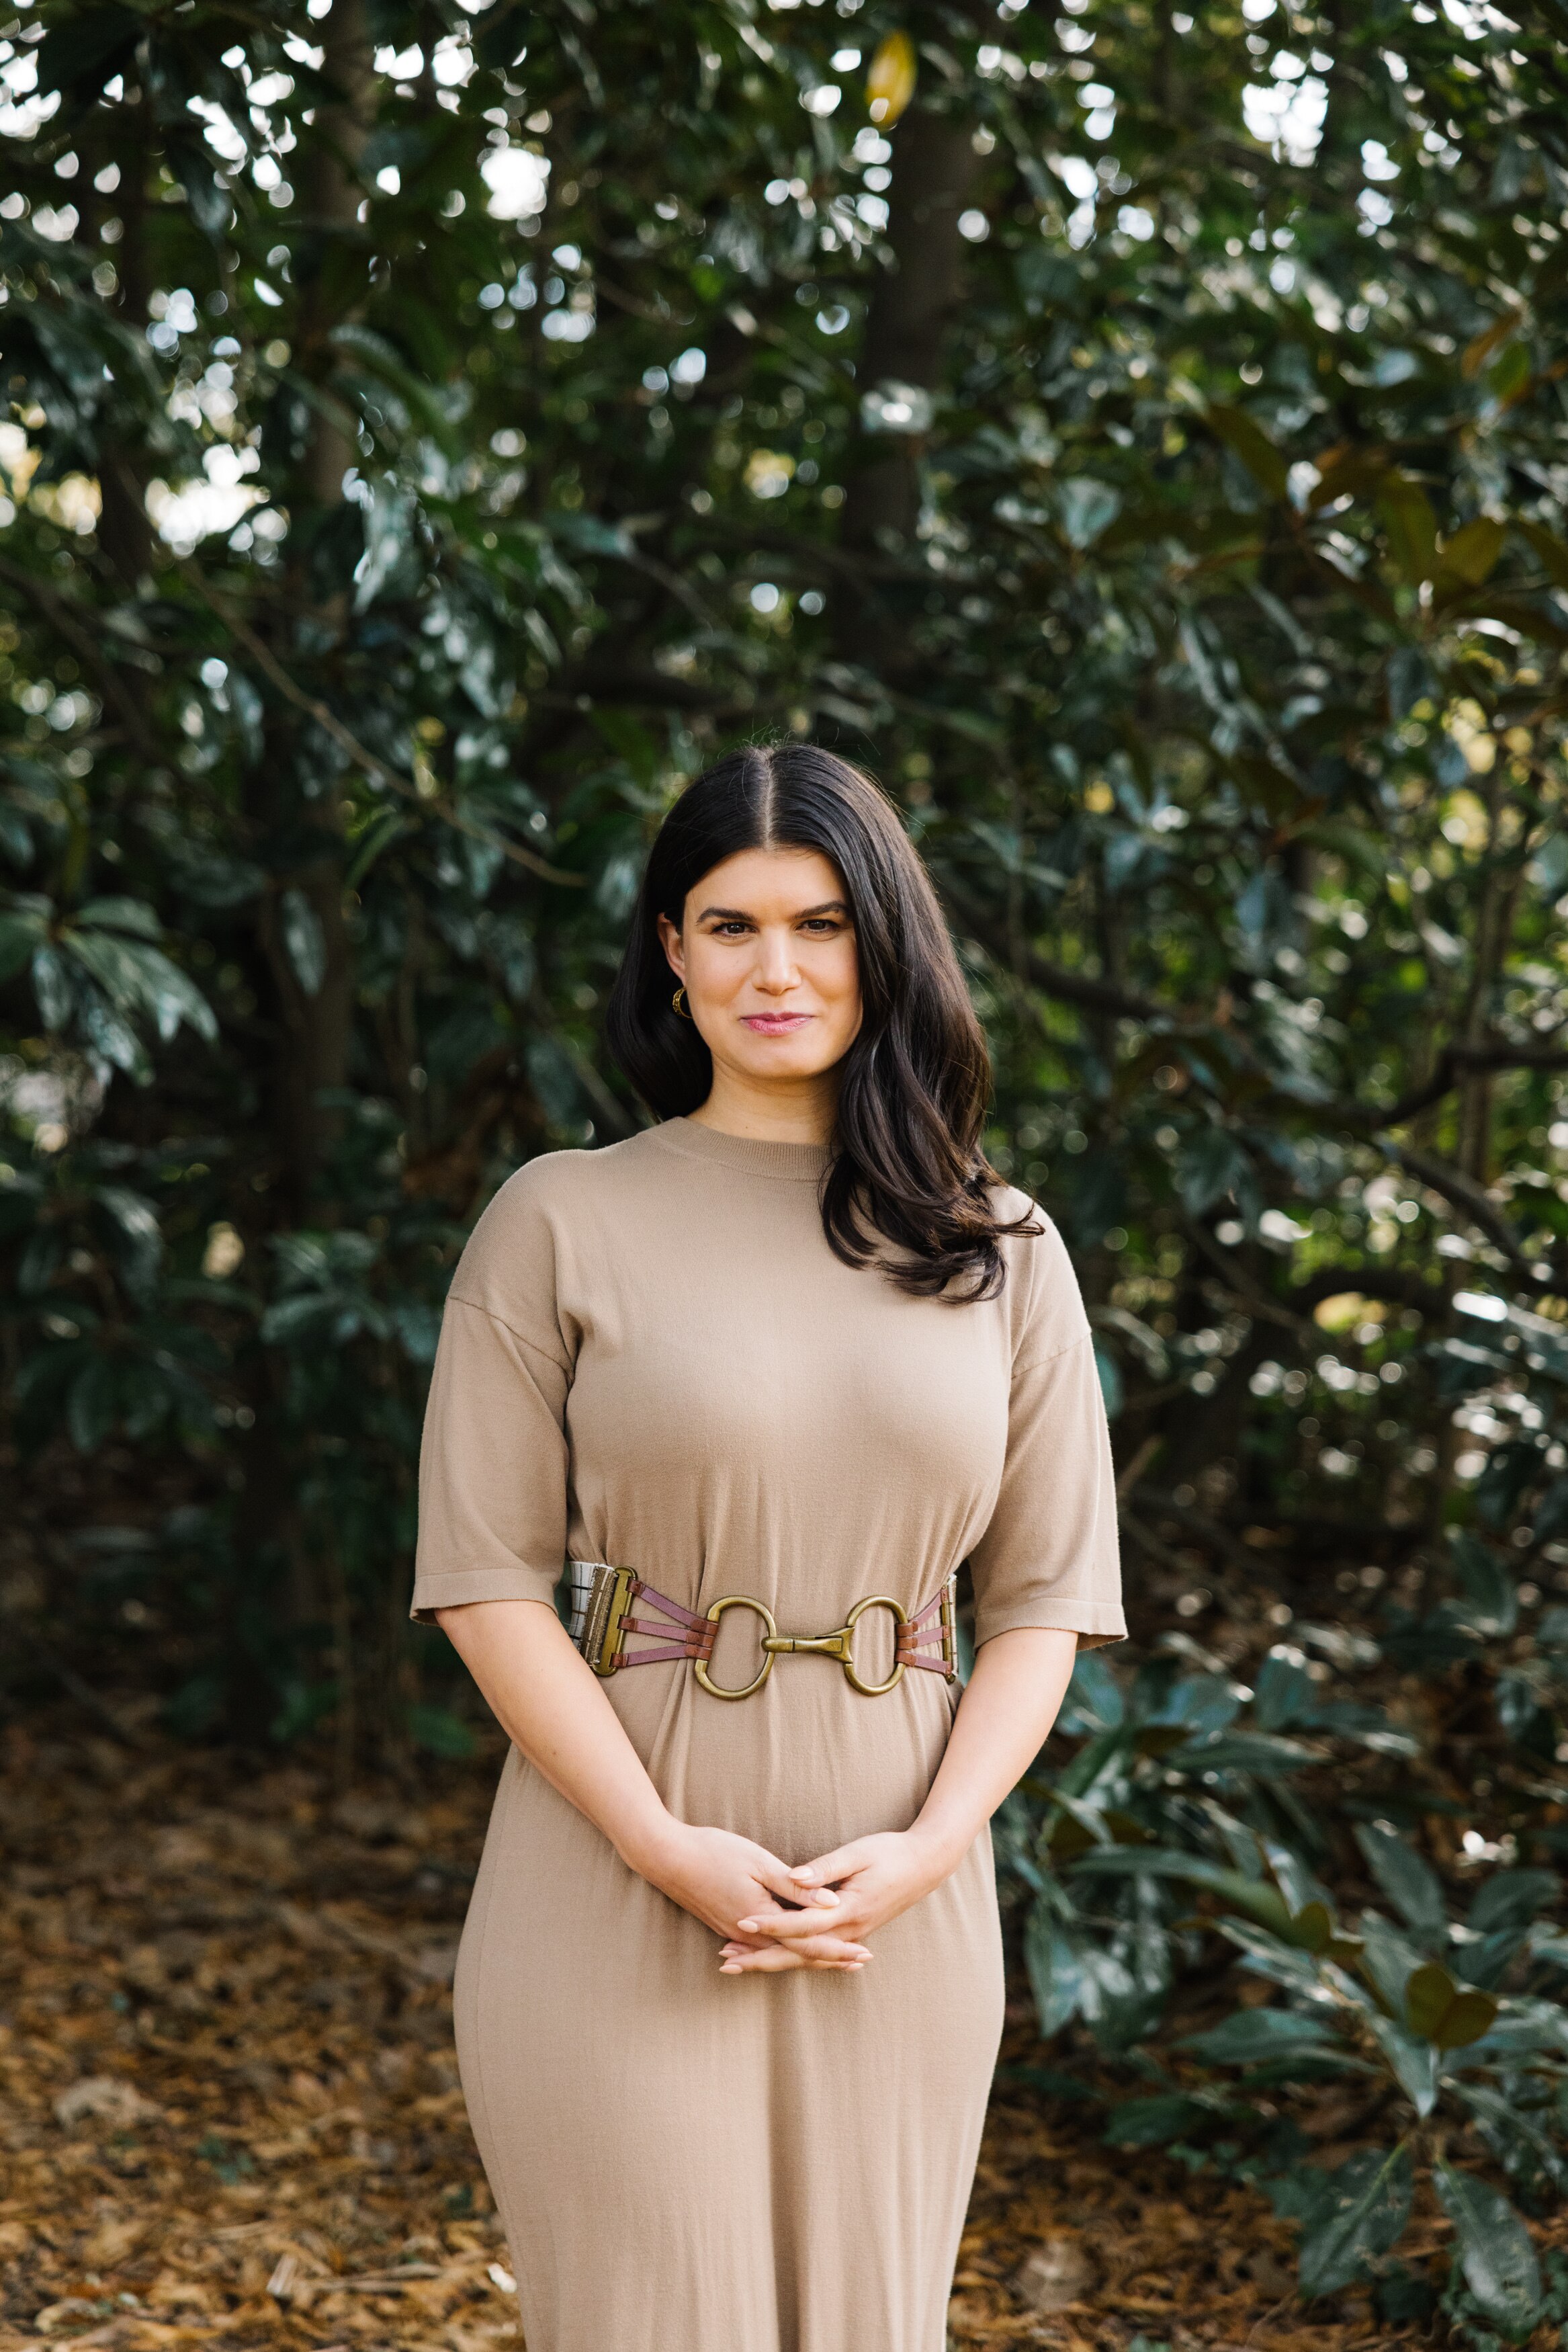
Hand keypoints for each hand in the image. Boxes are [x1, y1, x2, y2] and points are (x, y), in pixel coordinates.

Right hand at [637, 1821, 871, 1972]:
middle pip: (796, 1954)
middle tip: (860, 1963)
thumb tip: (833, 1903)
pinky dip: (782, 1951)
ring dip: (807, 1956)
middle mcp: (749, 1936)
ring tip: (834, 1960)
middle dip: (829, 1958)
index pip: (809, 1942)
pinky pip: (761, 1948)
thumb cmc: (714, 1852)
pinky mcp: (725, 1926)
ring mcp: (734, 1934)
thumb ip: (796, 1887)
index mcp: (762, 1920)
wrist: (667, 1857)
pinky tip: (789, 1951)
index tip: (864, 1954)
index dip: (838, 1949)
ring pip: (779, 1953)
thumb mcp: (759, 1863)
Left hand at [721, 1828, 955, 1973]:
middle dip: (761, 1958)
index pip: (801, 1924)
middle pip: (798, 1953)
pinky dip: (793, 1958)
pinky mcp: (853, 1933)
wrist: (926, 1865)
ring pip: (806, 1958)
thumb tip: (795, 1878)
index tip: (741, 1921)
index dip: (770, 1923)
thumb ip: (826, 1868)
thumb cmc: (891, 1852)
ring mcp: (852, 1936)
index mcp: (848, 1910)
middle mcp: (849, 1931)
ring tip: (738, 1963)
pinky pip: (817, 1953)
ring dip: (772, 1961)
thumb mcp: (859, 1852)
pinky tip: (774, 1959)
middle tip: (725, 1963)